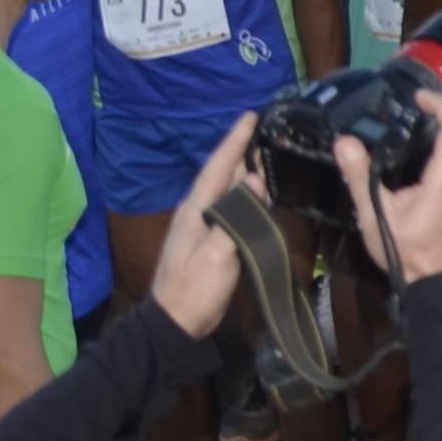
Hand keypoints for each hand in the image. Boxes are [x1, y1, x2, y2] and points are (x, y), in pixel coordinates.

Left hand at [147, 117, 261, 332]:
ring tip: (266, 151)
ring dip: (244, 169)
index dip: (234, 141)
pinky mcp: (211, 241)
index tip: (250, 115)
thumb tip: (255, 180)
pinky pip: (231, 206)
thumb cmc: (194, 290)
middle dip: (241, 149)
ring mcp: (203, 228)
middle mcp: (197, 212)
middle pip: (222, 173)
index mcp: (195, 210)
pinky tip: (257, 193)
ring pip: (226, 189)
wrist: (174, 325)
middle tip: (266, 128)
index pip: (218, 167)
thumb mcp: (216, 254)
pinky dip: (245, 192)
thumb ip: (235, 216)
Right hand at [353, 91, 441, 283]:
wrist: (435, 288)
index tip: (418, 97)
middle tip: (408, 120)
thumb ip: (360, 177)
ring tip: (411, 148)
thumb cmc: (405, 252)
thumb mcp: (376, 215)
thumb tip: (344, 143)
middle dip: (436, 125)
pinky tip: (424, 178)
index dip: (440, 104)